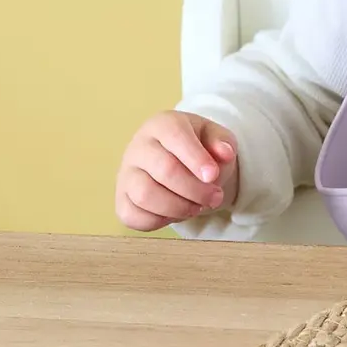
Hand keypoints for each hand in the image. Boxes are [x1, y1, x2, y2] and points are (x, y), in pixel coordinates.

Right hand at [115, 112, 238, 232]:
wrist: (177, 162)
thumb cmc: (197, 148)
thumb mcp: (215, 138)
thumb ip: (223, 141)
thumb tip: (225, 153)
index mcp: (162, 125)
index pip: (174, 135)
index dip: (196, 158)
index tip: (213, 176)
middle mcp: (138, 147)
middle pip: (164, 169)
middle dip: (196, 189)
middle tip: (215, 198)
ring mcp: (126, 174)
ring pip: (145, 195)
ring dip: (179, 207)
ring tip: (197, 207)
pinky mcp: (121, 200)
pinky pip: (134, 217)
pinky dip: (160, 221)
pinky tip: (177, 213)